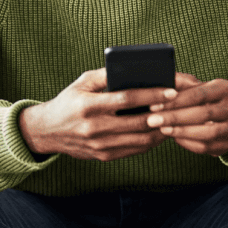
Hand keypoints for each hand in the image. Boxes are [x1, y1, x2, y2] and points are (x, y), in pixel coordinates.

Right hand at [19, 68, 176, 161]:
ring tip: (173, 119)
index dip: (151, 95)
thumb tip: (135, 70)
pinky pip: (134, 150)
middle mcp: (94, 128)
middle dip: (162, 114)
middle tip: (179, 106)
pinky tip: (158, 131)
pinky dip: (149, 141)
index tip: (170, 91)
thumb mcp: (82, 82)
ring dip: (160, 130)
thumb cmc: (68, 102)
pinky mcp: (104, 157)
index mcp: (88, 106)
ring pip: (140, 140)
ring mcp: (100, 145)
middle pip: (138, 122)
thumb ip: (106, 75)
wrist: (47, 131)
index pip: (127, 99)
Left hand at [145, 73, 227, 156]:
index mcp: (225, 88)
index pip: (199, 94)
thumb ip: (180, 83)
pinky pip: (208, 147)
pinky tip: (175, 138)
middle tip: (152, 120)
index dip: (175, 101)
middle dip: (175, 117)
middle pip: (204, 114)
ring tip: (163, 129)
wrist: (224, 116)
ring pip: (208, 133)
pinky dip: (189, 143)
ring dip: (182, 132)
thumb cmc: (202, 98)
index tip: (154, 105)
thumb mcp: (194, 86)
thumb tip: (163, 78)